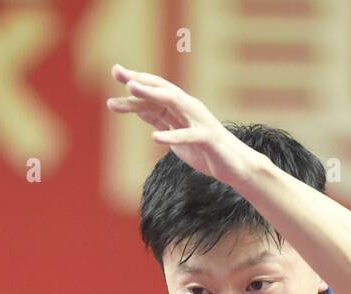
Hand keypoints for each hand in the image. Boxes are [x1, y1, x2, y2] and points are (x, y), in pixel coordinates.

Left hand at [106, 64, 254, 186]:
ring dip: (151, 95)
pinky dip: (172, 136)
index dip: (136, 81)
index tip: (115, 71)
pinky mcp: (208, 138)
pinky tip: (154, 137)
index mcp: (180, 108)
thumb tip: (139, 109)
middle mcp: (189, 108)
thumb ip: (160, 120)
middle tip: (117, 72)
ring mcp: (200, 120)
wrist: (234, 166)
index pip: (155, 90)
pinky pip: (188, 135)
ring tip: (131, 90)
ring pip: (173, 102)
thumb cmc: (204, 150)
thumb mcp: (175, 133)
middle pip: (161, 90)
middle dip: (139, 81)